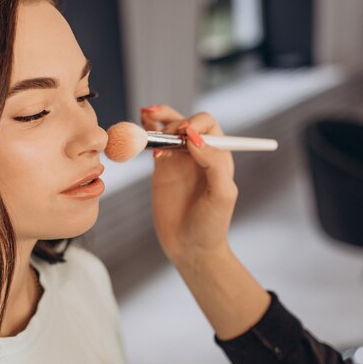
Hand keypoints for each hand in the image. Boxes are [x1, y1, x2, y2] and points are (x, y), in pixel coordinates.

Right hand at [140, 105, 237, 264]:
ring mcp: (179, 161)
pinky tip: (140, 128)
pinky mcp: (161, 169)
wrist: (190, 248)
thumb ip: (213, 164)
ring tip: (147, 115)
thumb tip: (194, 138)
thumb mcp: (221, 195)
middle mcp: (199, 154)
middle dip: (173, 120)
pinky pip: (154, 144)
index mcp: (218, 156)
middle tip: (166, 133)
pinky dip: (146, 134)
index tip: (185, 136)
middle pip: (186, 122)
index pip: (207, 125)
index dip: (195, 124)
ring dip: (158, 119)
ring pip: (168, 129)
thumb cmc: (211, 224)